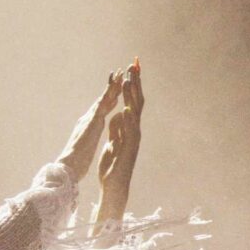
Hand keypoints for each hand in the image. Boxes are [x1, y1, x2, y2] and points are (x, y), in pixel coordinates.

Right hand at [57, 69, 123, 181]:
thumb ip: (89, 136)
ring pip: (103, 98)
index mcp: (89, 125)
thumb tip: (91, 134)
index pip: (102, 109)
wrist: (69, 166)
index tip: (117, 88)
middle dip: (111, 86)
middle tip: (119, 72)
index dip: (110, 97)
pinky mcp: (92, 122)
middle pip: (102, 99)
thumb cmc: (77, 160)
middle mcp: (88, 118)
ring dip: (111, 85)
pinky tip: (115, 86)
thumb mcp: (86, 145)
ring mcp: (89, 119)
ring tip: (118, 73)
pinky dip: (109, 94)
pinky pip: (103, 104)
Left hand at [97, 62, 142, 199]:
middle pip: (136, 102)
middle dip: (135, 84)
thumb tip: (118, 115)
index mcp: (128, 128)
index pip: (131, 102)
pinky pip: (128, 132)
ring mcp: (132, 140)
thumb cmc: (113, 165)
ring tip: (130, 81)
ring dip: (132, 97)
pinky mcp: (127, 149)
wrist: (113, 185)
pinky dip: (128, 121)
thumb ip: (116, 129)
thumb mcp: (112, 142)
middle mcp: (133, 131)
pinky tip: (127, 110)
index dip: (131, 86)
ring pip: (134, 114)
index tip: (131, 68)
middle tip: (134, 65)